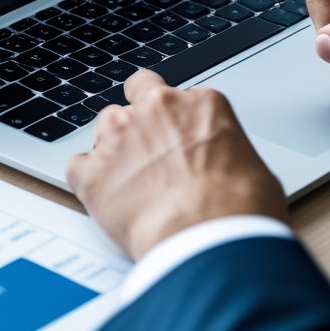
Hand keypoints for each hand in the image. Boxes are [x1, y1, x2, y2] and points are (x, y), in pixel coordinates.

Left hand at [67, 70, 286, 259]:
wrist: (209, 239)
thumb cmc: (239, 209)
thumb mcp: (252, 167)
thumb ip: (225, 151)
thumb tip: (225, 168)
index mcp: (200, 104)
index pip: (181, 96)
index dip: (179, 121)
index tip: (181, 142)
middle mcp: (157, 109)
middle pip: (138, 91)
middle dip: (141, 114)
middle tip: (149, 145)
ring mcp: (120, 136)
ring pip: (106, 124)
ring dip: (115, 146)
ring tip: (131, 181)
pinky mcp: (93, 172)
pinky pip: (77, 165)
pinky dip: (88, 180)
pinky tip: (105, 198)